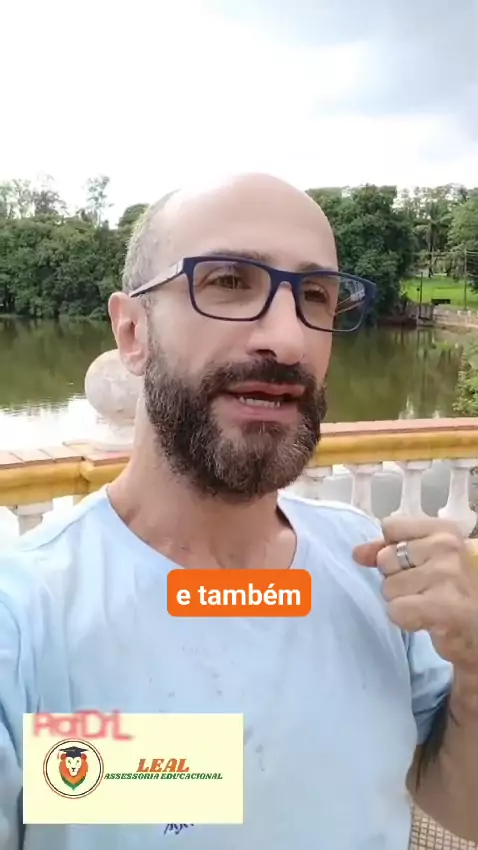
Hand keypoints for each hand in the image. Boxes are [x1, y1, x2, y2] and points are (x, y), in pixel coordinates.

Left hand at [353, 516, 477, 670]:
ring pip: (388, 587)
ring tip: (427, 604)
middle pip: (385, 559)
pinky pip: (395, 610)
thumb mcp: (423, 561)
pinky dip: (406, 619)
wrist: (476, 628)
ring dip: (402, 601)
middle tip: (424, 589)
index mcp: (444, 530)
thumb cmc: (448, 591)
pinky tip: (427, 619)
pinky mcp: (443, 606)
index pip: (390, 527)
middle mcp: (448, 547)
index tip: (414, 564)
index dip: (393, 549)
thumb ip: (388, 550)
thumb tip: (356, 553)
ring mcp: (447, 575)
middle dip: (396, 579)